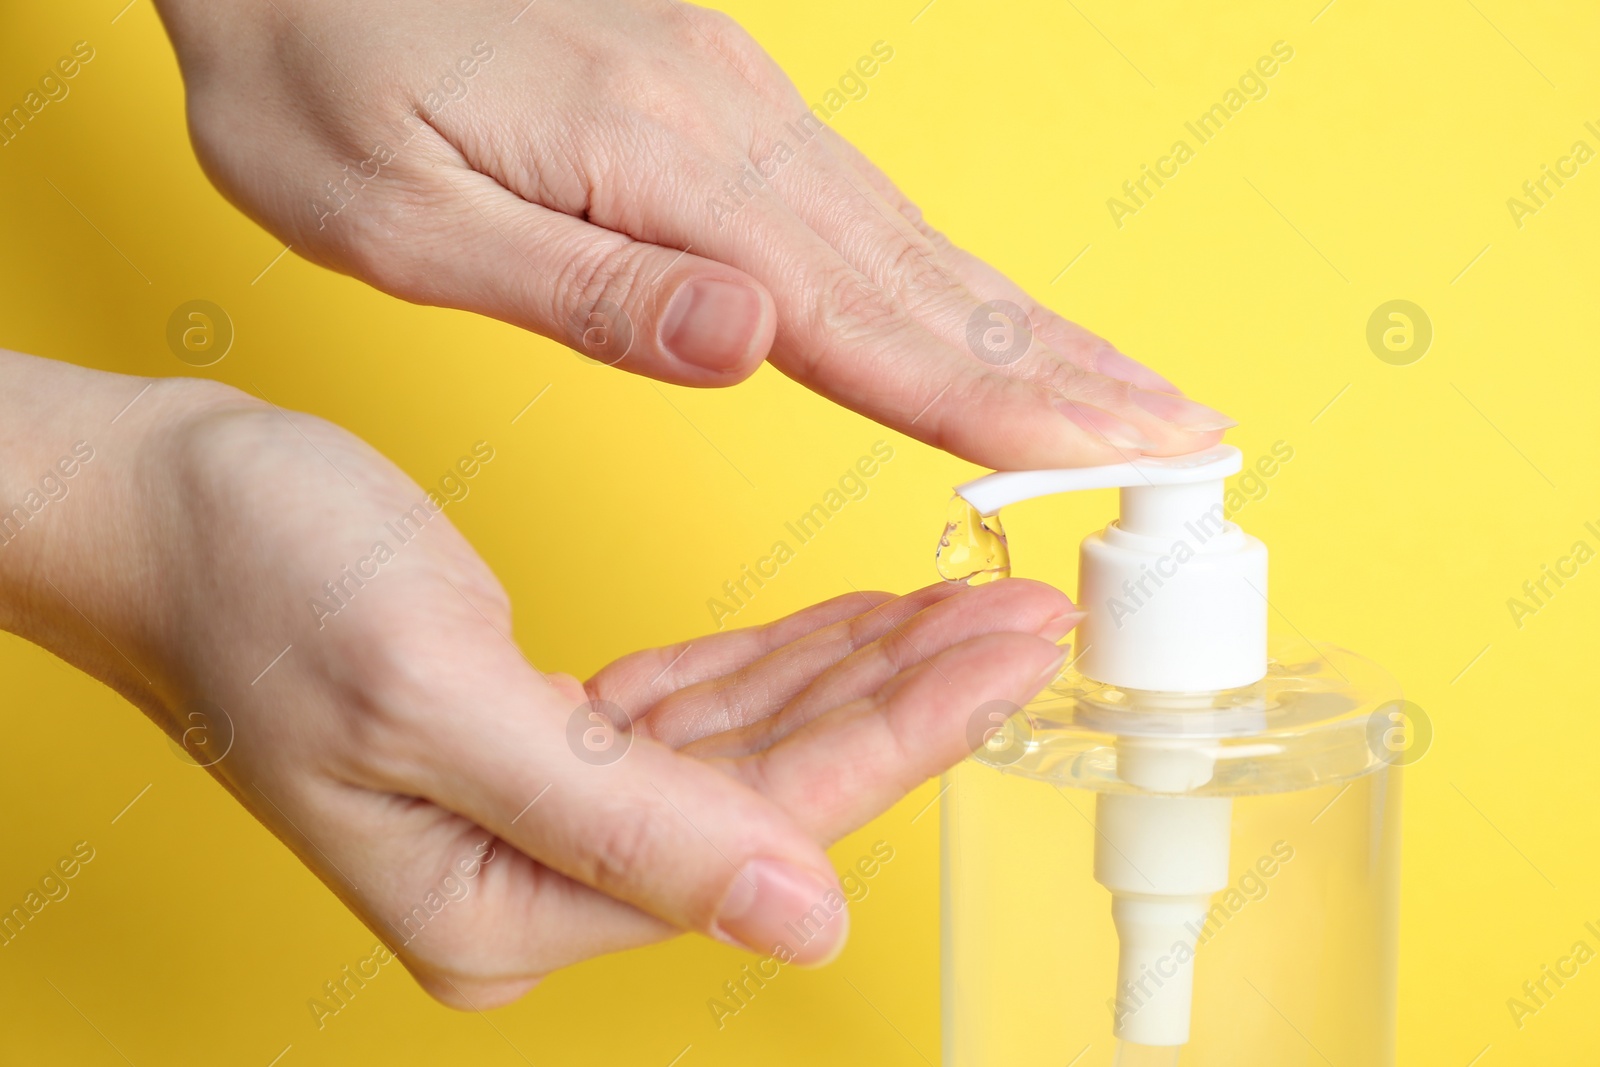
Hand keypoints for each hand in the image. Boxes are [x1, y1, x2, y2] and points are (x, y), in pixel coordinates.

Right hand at [0, 353, 1077, 1007]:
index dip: (906, 736)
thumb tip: (801, 918)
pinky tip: (852, 627)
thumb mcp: (436, 699)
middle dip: (910, 700)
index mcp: (507, 902)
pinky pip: (698, 709)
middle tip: (1023, 621)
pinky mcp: (545, 740)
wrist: (157, 509)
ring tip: (965, 609)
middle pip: (778, 789)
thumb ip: (626, 825)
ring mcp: (542, 812)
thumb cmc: (256, 585)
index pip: (764, 820)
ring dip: (858, 673)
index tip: (1011, 658)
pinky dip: (782, 660)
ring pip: (752, 745)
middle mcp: (534, 878)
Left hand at [153, 0, 1233, 469]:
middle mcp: (730, 128)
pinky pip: (866, 208)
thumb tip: (752, 344)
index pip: (866, 324)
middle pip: (932, 279)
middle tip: (1193, 436)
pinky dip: (950, 278)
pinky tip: (988, 313)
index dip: (1002, 405)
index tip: (1122, 457)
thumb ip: (583, 289)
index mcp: (662, 170)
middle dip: (1069, 370)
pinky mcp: (718, 97)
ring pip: (917, 241)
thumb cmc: (315, 72)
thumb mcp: (396, 214)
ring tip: (1133, 391)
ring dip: (1034, 325)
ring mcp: (735, 103)